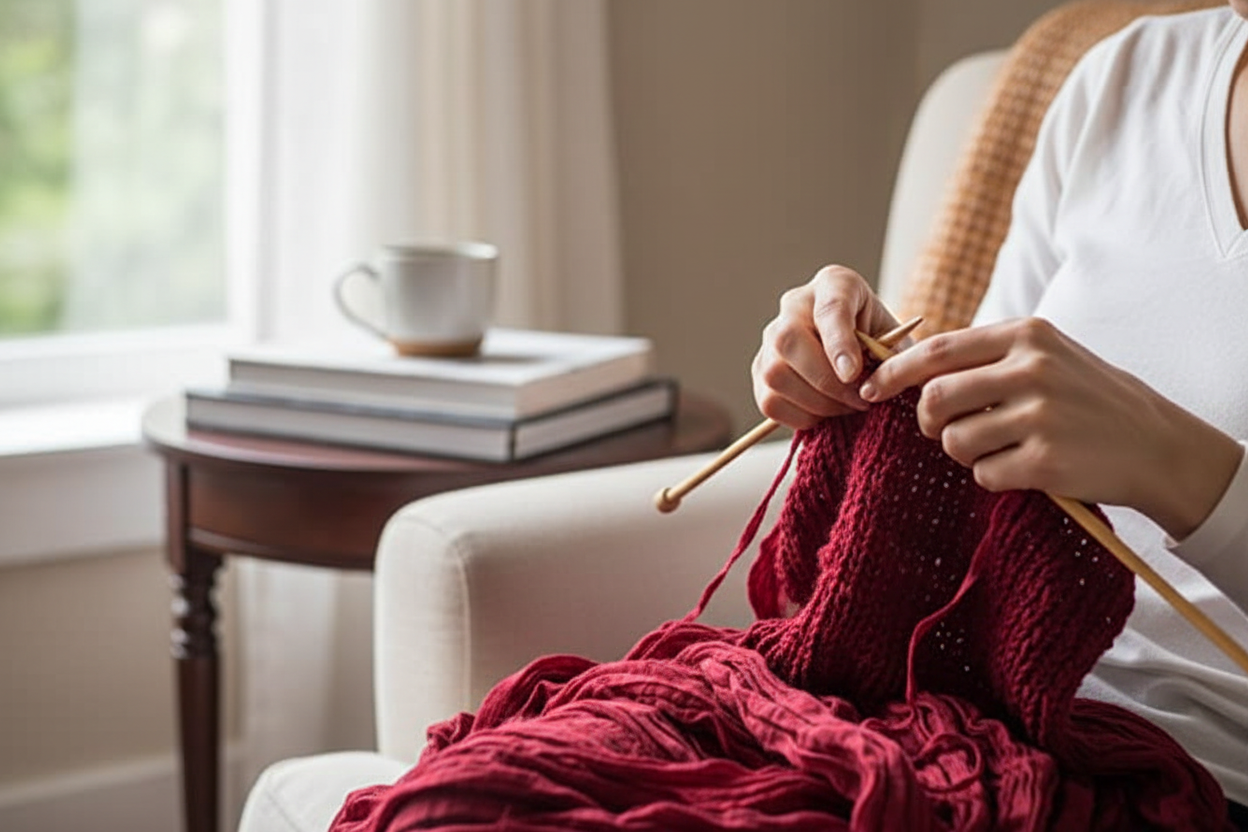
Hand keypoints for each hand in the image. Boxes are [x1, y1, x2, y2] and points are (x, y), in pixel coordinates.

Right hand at [752, 265, 900, 428]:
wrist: (868, 356)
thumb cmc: (885, 346)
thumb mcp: (898, 342)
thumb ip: (889, 356)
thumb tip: (870, 385)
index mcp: (835, 285)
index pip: (829, 308)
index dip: (838, 343)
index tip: (853, 375)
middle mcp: (795, 305)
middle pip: (788, 339)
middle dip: (825, 380)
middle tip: (858, 400)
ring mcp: (771, 338)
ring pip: (774, 374)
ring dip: (815, 402)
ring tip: (846, 407)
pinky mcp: (760, 370)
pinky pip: (769, 401)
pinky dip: (801, 416)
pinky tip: (826, 412)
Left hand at [859, 317, 1242, 539]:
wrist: (1157, 445)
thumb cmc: (1088, 399)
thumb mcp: (1047, 355)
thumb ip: (988, 356)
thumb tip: (909, 368)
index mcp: (1027, 335)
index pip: (937, 350)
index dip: (894, 372)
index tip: (869, 388)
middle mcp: (1032, 369)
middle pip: (934, 399)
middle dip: (927, 422)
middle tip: (943, 431)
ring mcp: (1040, 415)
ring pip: (954, 440)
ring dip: (964, 452)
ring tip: (1000, 447)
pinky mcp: (1046, 461)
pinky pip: (984, 474)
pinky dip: (993, 477)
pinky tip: (1024, 468)